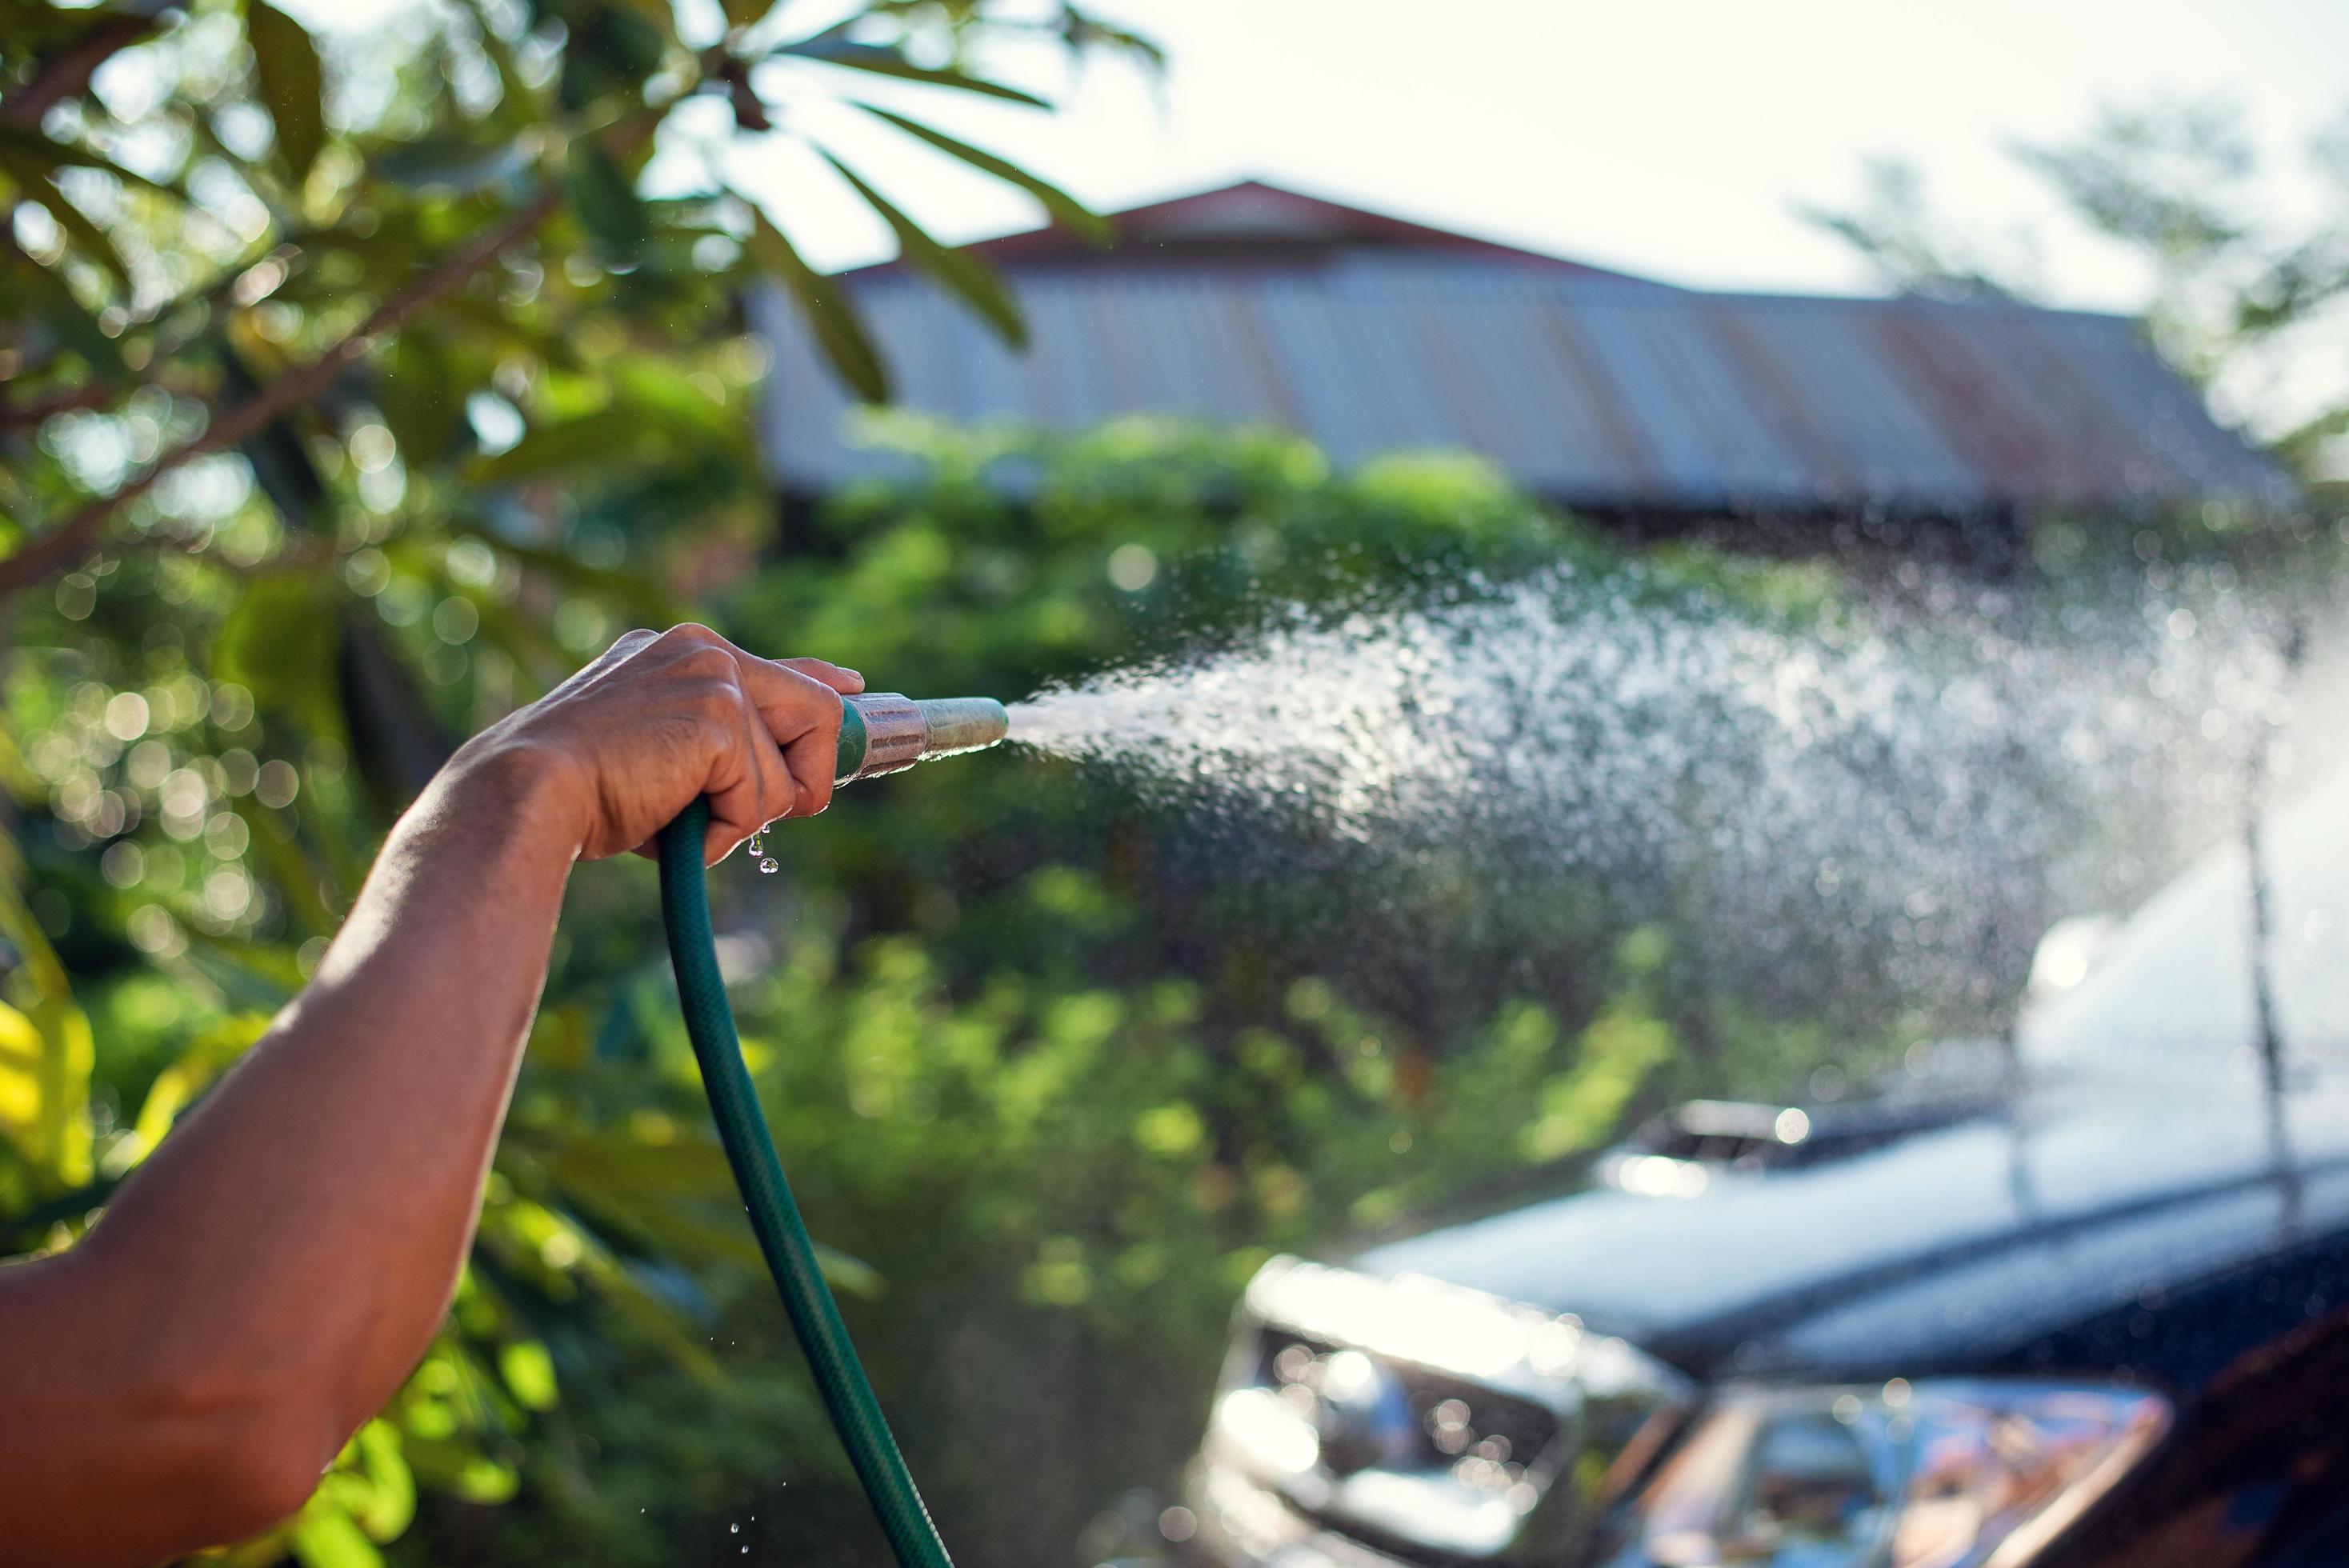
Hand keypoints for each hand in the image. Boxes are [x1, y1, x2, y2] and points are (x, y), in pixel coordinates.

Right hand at [453, 624, 863, 865]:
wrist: (526, 793)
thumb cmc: (578, 793)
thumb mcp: (653, 757)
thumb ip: (710, 751)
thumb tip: (777, 784)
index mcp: (678, 651)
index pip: (778, 665)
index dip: (826, 683)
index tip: (853, 688)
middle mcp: (702, 650)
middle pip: (817, 711)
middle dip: (805, 780)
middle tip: (754, 817)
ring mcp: (715, 677)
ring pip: (785, 776)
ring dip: (738, 819)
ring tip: (670, 815)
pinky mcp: (720, 716)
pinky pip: (761, 798)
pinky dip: (724, 830)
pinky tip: (668, 820)